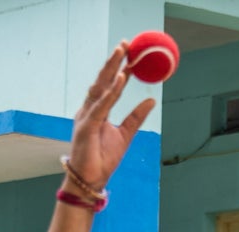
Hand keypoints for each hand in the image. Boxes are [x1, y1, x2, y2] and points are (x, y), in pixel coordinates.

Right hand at [65, 44, 155, 190]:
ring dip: (111, 69)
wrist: (91, 180)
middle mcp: (89, 110)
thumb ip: (136, 116)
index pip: (109, 85)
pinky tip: (121, 79)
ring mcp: (86, 117)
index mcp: (96, 111)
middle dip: (114, 61)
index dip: (119, 69)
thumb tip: (151, 100)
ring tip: (122, 52)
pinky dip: (111, 92)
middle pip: (102, 80)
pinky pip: (101, 106)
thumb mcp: (126, 134)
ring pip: (100, 88)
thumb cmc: (103, 159)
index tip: (131, 54)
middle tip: (125, 44)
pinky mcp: (86, 127)